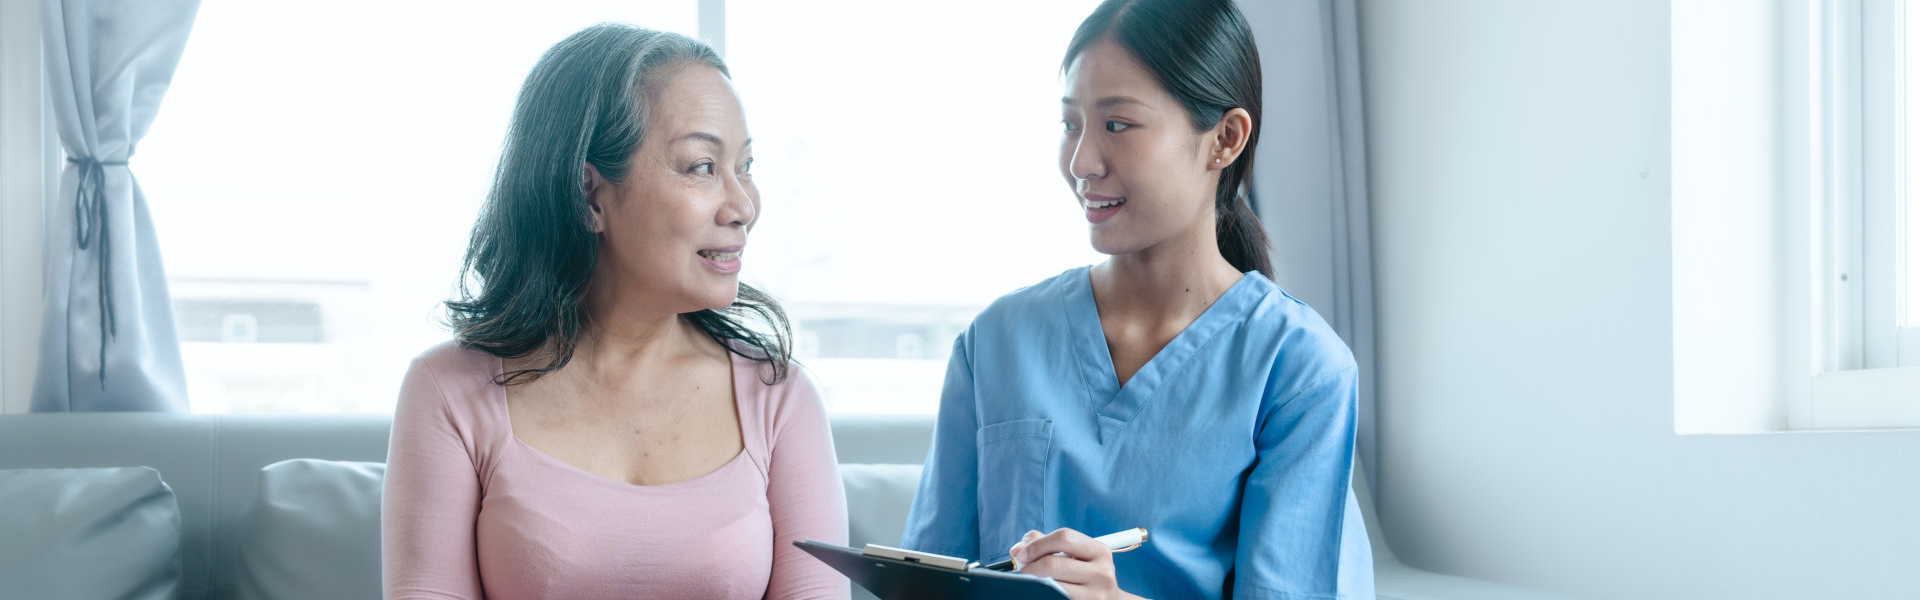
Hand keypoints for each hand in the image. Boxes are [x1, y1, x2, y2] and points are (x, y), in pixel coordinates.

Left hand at [1007, 528, 1141, 599]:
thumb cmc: (1085, 577)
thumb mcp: (1074, 556)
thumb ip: (1046, 545)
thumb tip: (1017, 550)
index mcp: (1099, 551)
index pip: (1063, 537)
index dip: (1037, 544)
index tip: (1021, 555)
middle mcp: (1102, 572)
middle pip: (1052, 564)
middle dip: (1030, 567)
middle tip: (1021, 572)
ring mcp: (1095, 595)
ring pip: (1051, 586)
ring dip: (1033, 583)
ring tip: (1031, 583)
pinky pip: (1055, 598)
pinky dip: (1042, 595)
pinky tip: (1042, 593)